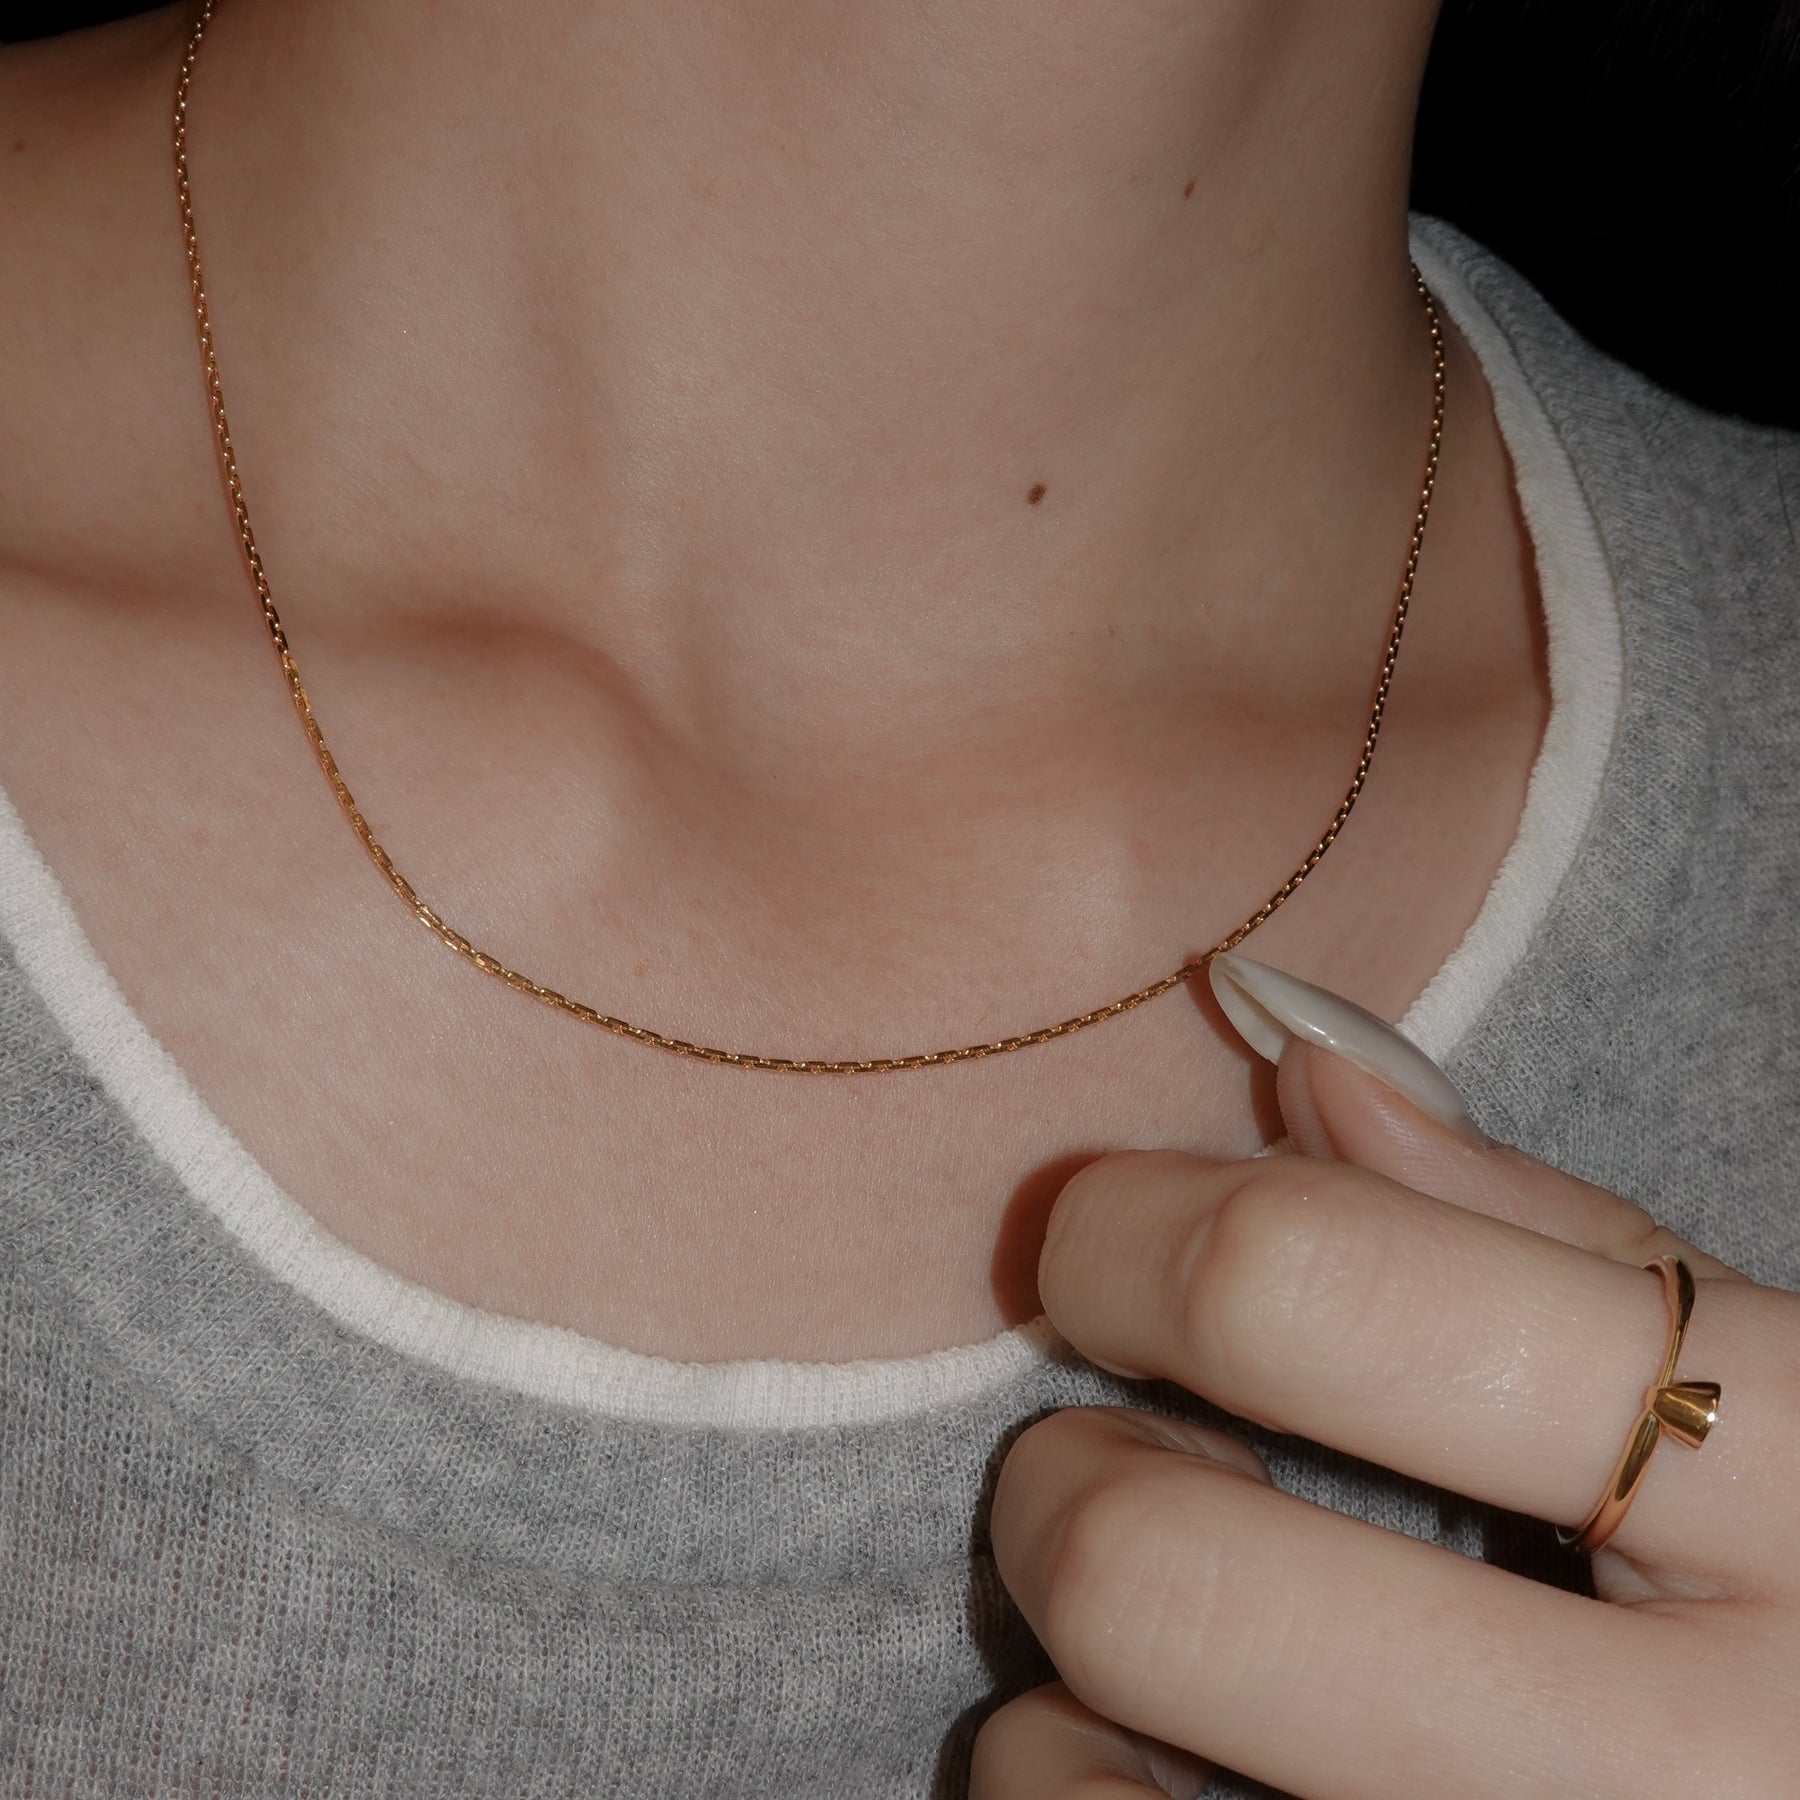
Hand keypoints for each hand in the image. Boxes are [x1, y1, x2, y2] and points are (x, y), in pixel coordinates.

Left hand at [971, 953, 1799, 1798]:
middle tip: (1115, 1459)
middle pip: (1164, 1580)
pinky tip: (1173, 1782)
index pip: (1321, 1291)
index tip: (1107, 1237)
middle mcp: (1695, 1776)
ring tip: (1175, 1654)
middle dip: (1070, 1483)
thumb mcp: (1782, 1396)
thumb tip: (1292, 1046)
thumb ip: (1539, 1224)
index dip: (1135, 1234)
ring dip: (1065, 1693)